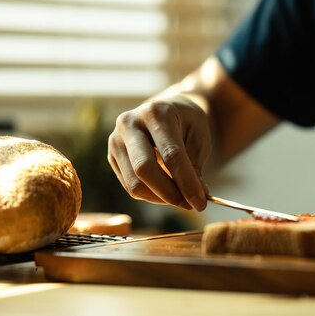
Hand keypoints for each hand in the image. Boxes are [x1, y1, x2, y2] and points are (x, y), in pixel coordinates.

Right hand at [107, 94, 210, 211]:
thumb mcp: (199, 136)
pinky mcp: (112, 156)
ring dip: (161, 198)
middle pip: (144, 169)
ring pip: (134, 183)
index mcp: (156, 113)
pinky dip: (152, 196)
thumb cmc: (186, 122)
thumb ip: (195, 165)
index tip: (201, 203)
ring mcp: (116, 140)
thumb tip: (196, 197)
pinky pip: (130, 186)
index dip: (187, 182)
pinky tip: (168, 192)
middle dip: (170, 193)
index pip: (171, 154)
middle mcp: (130, 123)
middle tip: (192, 205)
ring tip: (183, 199)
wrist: (166, 110)